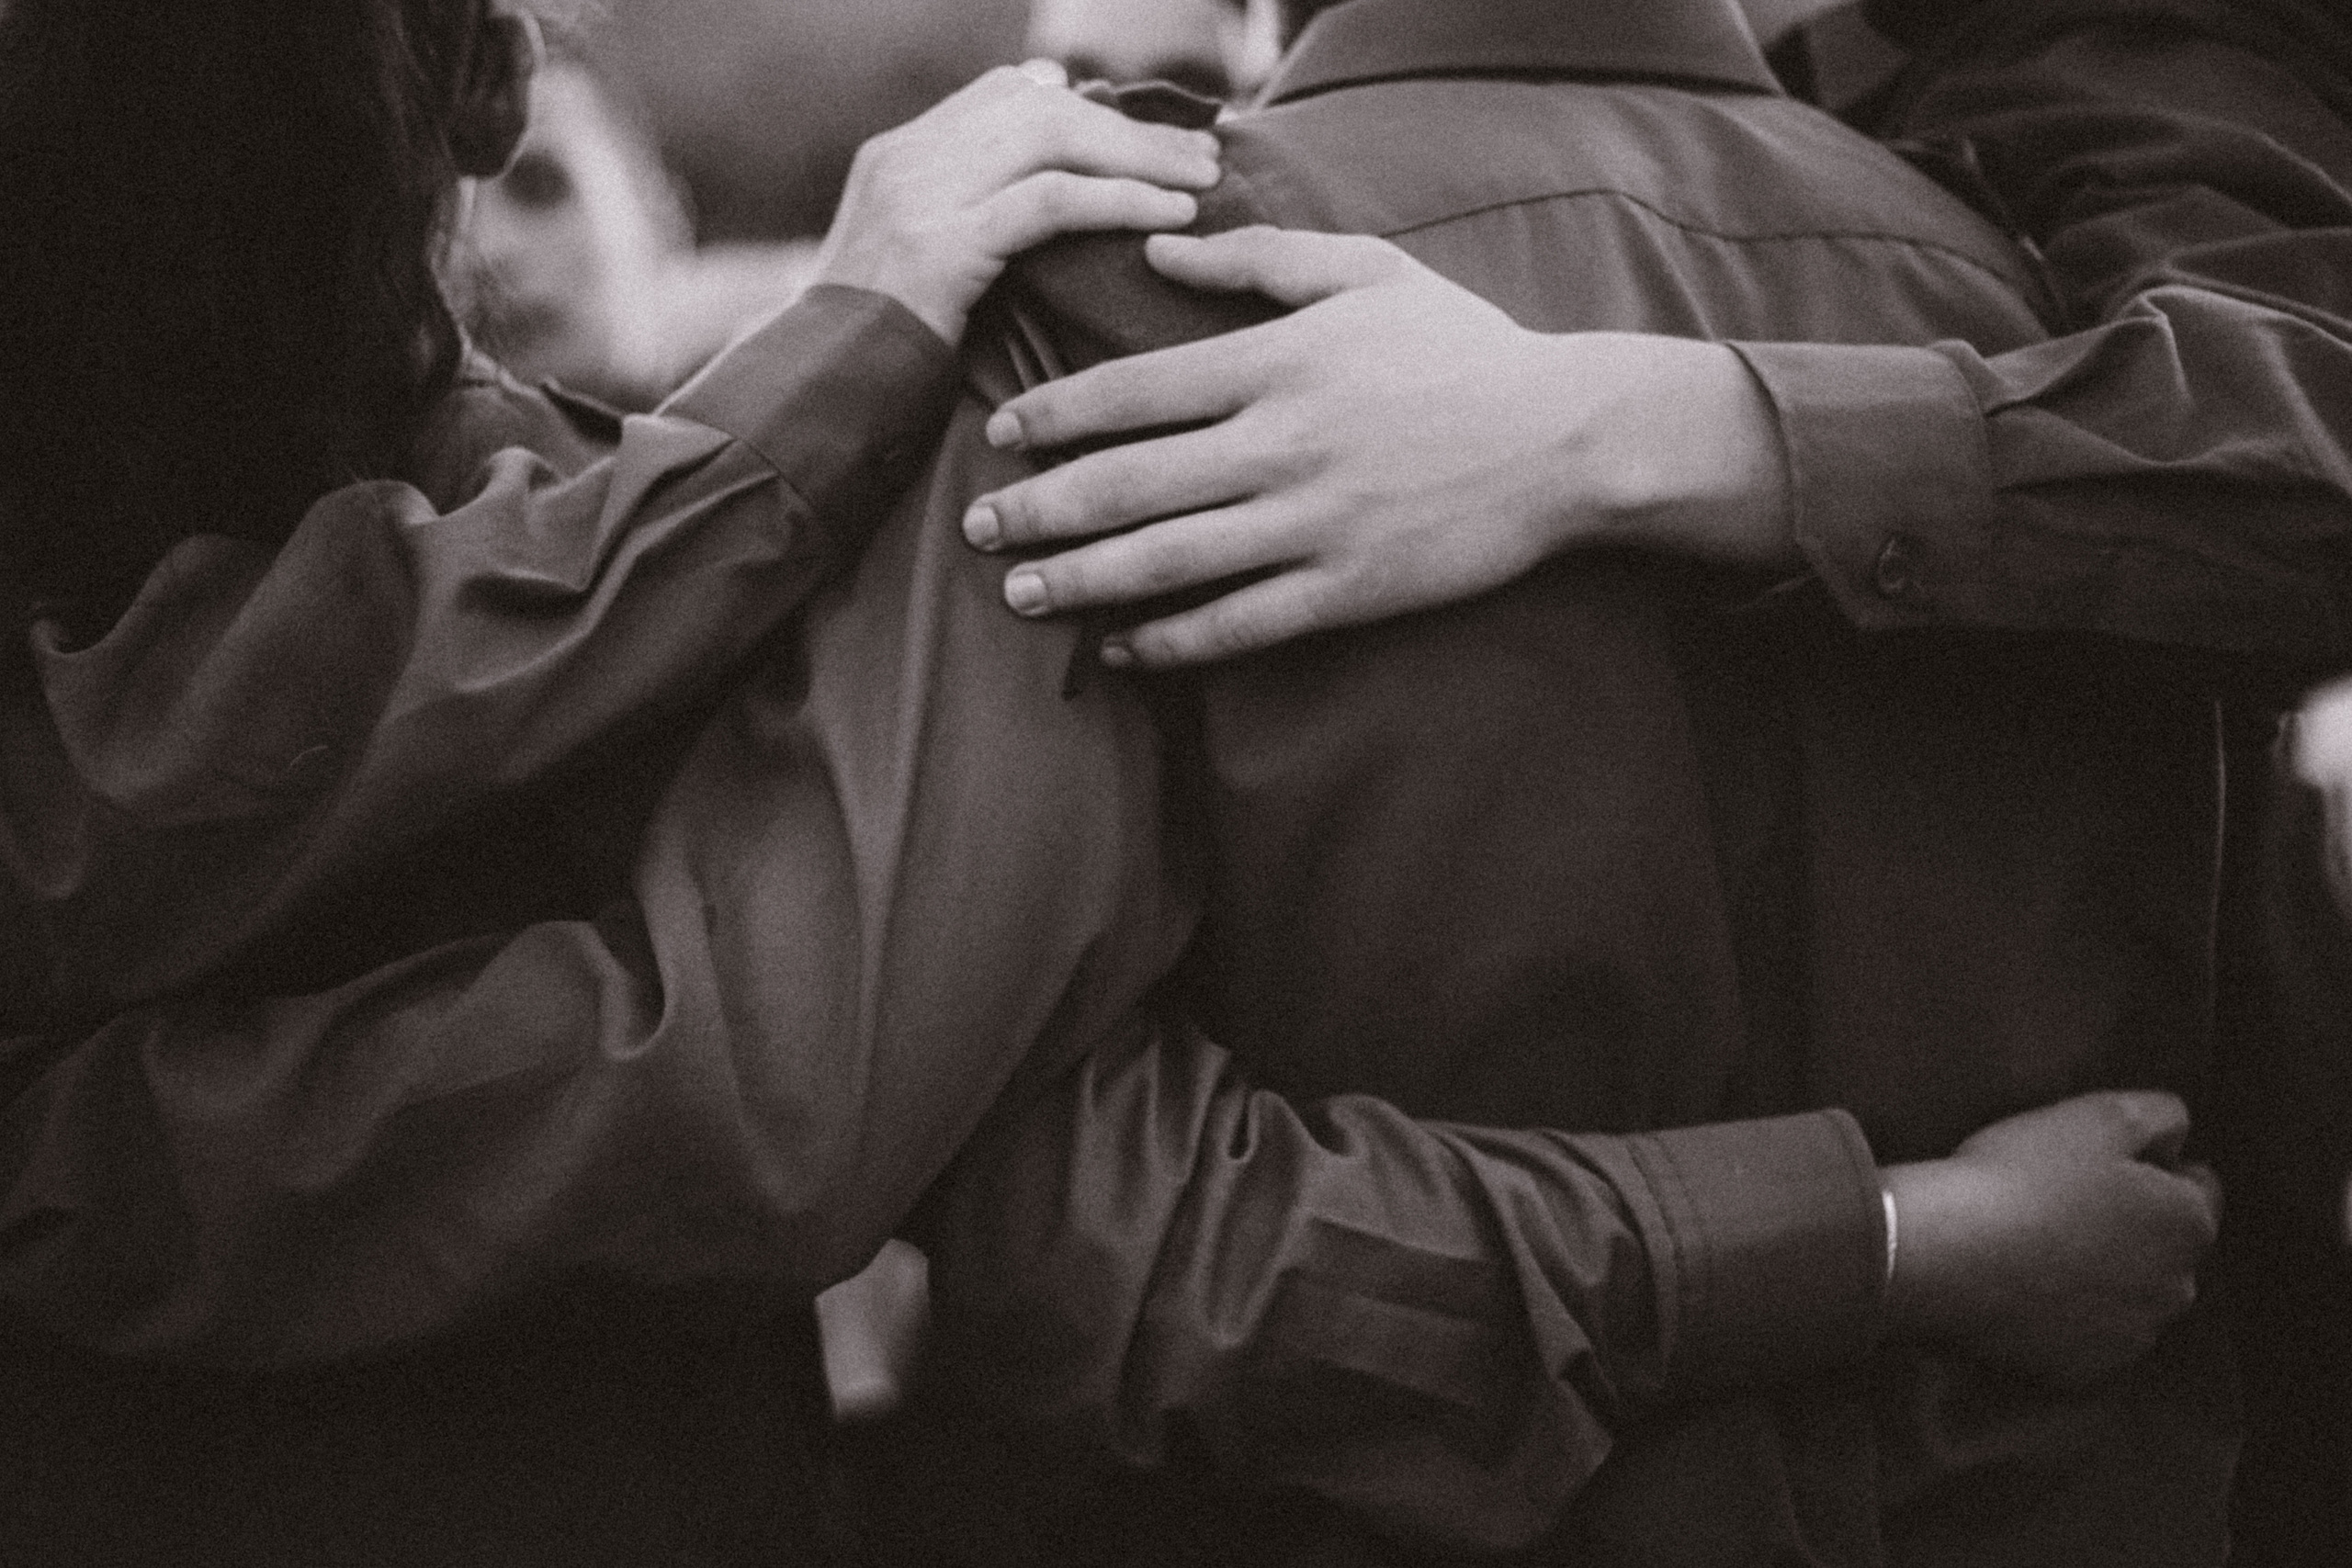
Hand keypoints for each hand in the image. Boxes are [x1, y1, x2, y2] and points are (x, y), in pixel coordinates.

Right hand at [810, 61, 1221, 345]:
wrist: (813, 401)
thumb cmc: (876, 357)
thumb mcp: (917, 271)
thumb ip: (970, 225)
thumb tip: (1057, 207)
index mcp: (897, 155)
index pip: (1006, 95)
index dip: (1086, 108)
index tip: (1147, 141)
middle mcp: (905, 159)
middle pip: (1038, 106)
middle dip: (1128, 129)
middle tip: (1201, 156)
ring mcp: (918, 197)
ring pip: (1050, 139)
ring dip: (1139, 157)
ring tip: (1202, 182)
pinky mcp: (939, 246)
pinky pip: (1050, 202)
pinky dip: (1119, 201)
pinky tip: (1168, 215)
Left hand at [961, 226, 1793, 667]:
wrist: (1567, 439)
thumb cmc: (1463, 349)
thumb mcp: (1365, 274)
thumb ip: (1257, 259)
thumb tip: (1159, 250)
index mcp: (1275, 363)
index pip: (1130, 391)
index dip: (1052, 415)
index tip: (998, 434)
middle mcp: (1278, 445)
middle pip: (1126, 483)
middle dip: (1039, 508)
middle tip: (977, 528)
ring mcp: (1311, 523)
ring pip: (1167, 560)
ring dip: (1083, 580)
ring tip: (1021, 594)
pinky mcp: (1346, 588)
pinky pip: (1239, 624)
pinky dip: (1173, 641)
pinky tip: (1122, 650)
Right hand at [1881, 1090, 2222, 1384]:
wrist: (1946, 1256)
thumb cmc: (2024, 1177)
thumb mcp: (2099, 1115)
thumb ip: (2161, 1115)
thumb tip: (2178, 1134)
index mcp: (2189, 1223)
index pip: (2198, 1187)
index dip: (2150, 1165)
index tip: (2098, 1159)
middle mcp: (2178, 1288)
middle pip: (2165, 1246)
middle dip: (2131, 1226)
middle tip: (2064, 1200)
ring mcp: (2129, 1336)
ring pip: (2128, 1295)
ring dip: (2101, 1274)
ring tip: (2038, 1246)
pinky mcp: (2082, 1370)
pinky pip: (2085, 1335)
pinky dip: (2066, 1315)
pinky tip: (2024, 1288)